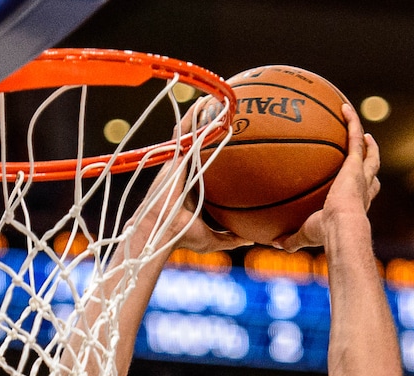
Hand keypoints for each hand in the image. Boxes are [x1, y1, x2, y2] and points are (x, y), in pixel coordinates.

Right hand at [134, 100, 251, 255]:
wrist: (162, 232)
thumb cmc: (182, 237)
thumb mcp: (212, 239)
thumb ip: (231, 237)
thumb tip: (252, 239)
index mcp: (193, 186)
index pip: (205, 165)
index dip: (215, 152)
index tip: (229, 141)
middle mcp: (185, 170)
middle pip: (199, 144)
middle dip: (209, 126)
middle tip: (226, 112)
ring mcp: (178, 162)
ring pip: (191, 133)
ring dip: (202, 115)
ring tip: (216, 98)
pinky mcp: (174, 157)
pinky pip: (184, 132)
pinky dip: (193, 117)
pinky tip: (205, 102)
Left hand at [272, 104, 379, 252]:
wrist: (340, 226)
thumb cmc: (326, 234)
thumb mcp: (305, 235)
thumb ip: (291, 239)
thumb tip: (274, 243)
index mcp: (356, 204)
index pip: (364, 193)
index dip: (365, 186)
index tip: (359, 180)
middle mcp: (362, 188)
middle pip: (372, 170)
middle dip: (371, 159)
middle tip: (365, 148)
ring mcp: (360, 174)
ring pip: (368, 152)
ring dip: (364, 139)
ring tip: (358, 128)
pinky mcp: (354, 162)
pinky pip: (353, 135)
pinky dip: (351, 121)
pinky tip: (343, 108)